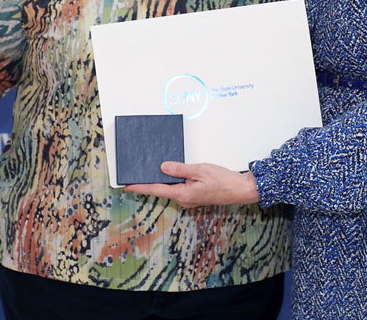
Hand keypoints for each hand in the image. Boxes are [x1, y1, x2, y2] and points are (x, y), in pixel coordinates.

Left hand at [125, 160, 259, 206]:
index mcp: (183, 194)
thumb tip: (162, 167)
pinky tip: (166, 171)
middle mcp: (184, 199)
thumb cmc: (222, 180)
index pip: (156, 190)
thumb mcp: (200, 170)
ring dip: (159, 180)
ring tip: (146, 169)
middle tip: (133, 172)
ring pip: (169, 188)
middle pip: (161, 190)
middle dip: (147, 182)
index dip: (140, 187)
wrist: (241, 189)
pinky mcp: (194, 195)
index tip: (126, 186)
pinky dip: (170, 180)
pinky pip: (177, 187)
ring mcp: (189, 198)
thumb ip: (180, 169)